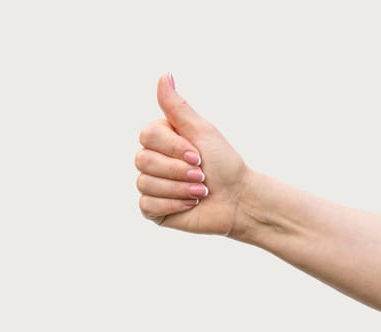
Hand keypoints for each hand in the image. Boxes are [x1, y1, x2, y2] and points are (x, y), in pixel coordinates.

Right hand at [136, 73, 251, 236]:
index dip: (173, 147)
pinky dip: (173, 204)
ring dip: (179, 188)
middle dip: (177, 169)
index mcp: (161, 139)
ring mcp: (150, 184)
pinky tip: (190, 203)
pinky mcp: (152, 208)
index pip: (146, 136)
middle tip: (201, 174)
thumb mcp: (201, 130)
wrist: (237, 199)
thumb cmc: (223, 163)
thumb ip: (178, 106)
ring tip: (200, 190)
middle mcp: (152, 159)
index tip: (198, 154)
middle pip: (142, 160)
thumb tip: (164, 74)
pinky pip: (147, 204)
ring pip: (144, 183)